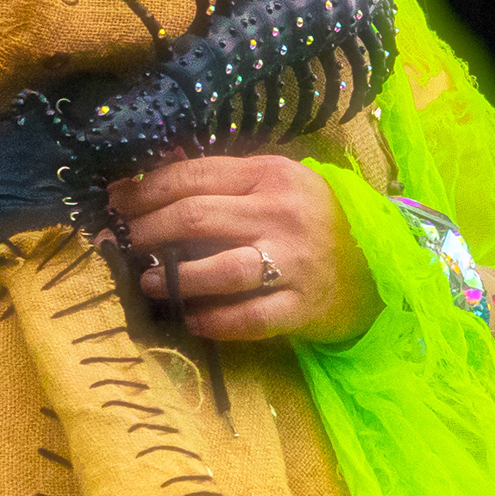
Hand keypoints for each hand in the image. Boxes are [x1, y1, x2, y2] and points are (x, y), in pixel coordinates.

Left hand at [115, 155, 381, 346]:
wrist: (377, 266)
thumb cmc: (312, 221)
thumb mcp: (275, 185)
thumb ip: (223, 181)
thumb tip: (148, 180)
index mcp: (272, 174)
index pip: (195, 176)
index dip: (146, 190)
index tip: (117, 202)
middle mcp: (282, 213)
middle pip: (196, 217)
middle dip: (148, 231)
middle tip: (126, 244)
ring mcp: (294, 262)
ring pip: (220, 268)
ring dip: (174, 277)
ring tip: (148, 282)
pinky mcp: (301, 307)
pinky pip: (248, 318)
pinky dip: (213, 321)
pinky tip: (191, 319)